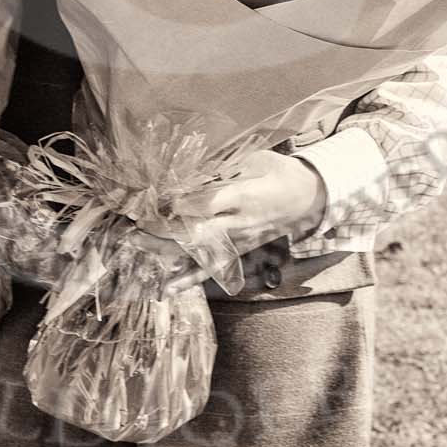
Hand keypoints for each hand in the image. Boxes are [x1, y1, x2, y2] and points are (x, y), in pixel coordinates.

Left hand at [117, 149, 326, 294]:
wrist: (311, 199)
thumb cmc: (281, 172)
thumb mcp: (257, 159)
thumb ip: (227, 166)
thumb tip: (193, 166)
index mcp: (244, 197)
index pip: (206, 204)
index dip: (177, 205)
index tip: (153, 200)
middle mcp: (239, 224)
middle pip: (196, 232)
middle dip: (162, 230)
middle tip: (135, 224)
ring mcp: (239, 242)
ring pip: (198, 251)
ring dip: (166, 250)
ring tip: (137, 242)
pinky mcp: (239, 252)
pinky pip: (213, 269)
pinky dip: (189, 279)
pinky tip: (168, 287)